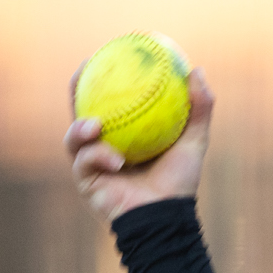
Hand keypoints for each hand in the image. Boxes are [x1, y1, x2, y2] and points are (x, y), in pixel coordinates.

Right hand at [64, 67, 214, 221]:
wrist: (167, 219)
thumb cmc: (180, 182)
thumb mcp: (193, 142)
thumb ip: (198, 109)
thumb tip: (197, 70)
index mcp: (123, 132)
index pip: (106, 98)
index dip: (100, 75)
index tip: (103, 54)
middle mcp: (102, 144)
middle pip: (79, 109)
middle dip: (75, 90)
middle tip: (82, 74)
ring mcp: (91, 162)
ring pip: (73, 137)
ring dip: (80, 128)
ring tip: (95, 124)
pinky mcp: (85, 181)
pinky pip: (84, 162)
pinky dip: (98, 157)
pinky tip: (115, 159)